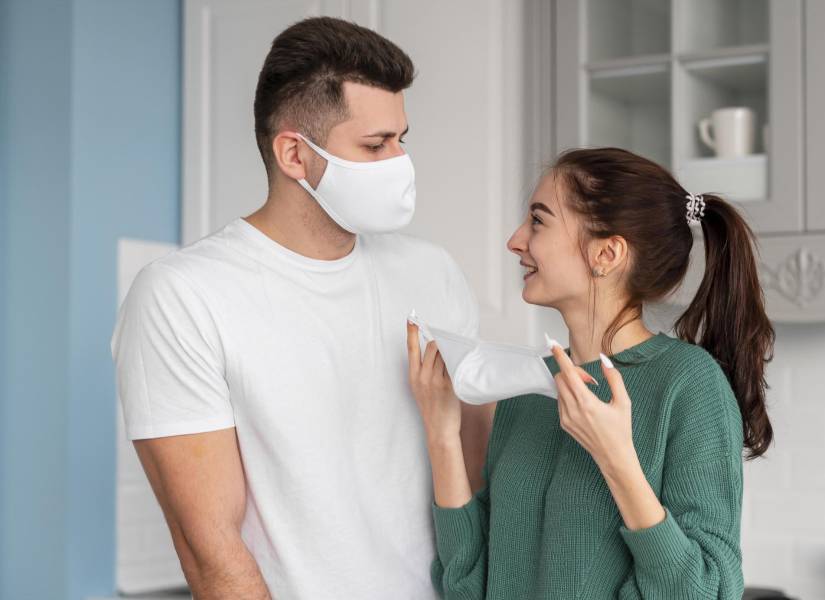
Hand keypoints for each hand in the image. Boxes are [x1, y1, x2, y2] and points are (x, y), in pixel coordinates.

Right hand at [406, 321, 461, 444]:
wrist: (439, 430)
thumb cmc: (432, 409)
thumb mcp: (420, 388)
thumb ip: (424, 371)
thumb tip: (435, 351)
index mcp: (413, 376)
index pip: (411, 349)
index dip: (411, 332)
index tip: (411, 318)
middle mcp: (422, 377)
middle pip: (433, 347)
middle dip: (441, 342)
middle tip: (449, 342)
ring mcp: (435, 381)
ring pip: (445, 354)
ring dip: (452, 350)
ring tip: (458, 351)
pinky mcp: (448, 386)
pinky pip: (454, 366)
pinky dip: (458, 360)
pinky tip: (463, 359)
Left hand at [550, 344, 636, 475]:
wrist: (613, 456)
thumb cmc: (621, 430)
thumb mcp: (623, 402)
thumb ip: (614, 378)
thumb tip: (604, 359)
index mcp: (587, 403)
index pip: (569, 373)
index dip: (560, 357)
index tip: (553, 344)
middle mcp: (573, 410)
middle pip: (560, 378)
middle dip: (572, 372)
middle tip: (589, 380)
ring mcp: (566, 418)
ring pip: (559, 389)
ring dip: (571, 384)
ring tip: (589, 393)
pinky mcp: (563, 424)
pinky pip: (560, 401)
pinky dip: (569, 395)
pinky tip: (584, 403)